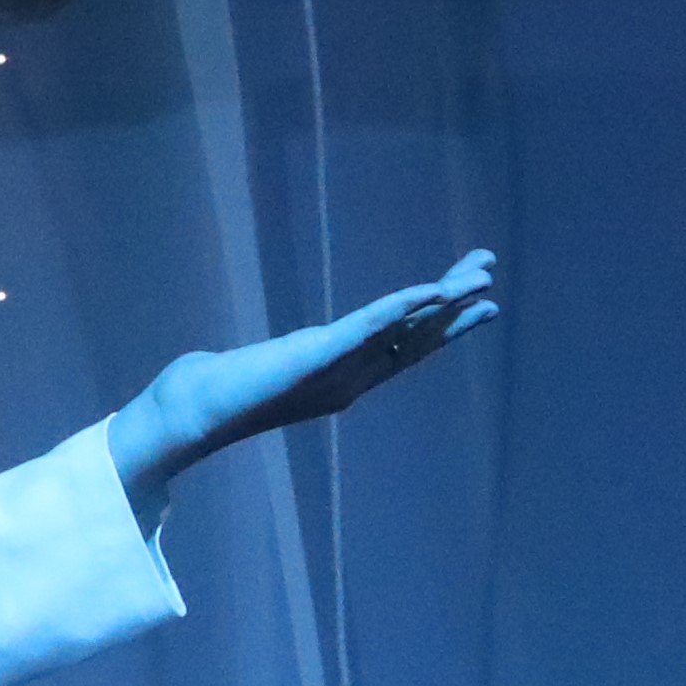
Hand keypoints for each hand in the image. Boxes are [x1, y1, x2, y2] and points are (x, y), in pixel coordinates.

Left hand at [107, 249, 500, 524]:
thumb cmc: (222, 388)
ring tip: (480, 279)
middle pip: (415, 337)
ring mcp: (338, 368)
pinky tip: (431, 291)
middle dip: (456, 308)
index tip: (477, 301)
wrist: (194, 409)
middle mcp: (351, 377)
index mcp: (346, 378)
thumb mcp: (271, 366)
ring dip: (443, 304)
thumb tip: (298, 349)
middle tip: (491, 276)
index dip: (442, 325)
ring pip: (402, 332)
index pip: (404, 347)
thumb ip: (292, 358)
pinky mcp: (317, 355)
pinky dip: (401, 310)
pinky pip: (369, 328)